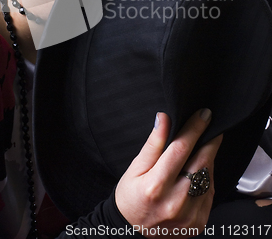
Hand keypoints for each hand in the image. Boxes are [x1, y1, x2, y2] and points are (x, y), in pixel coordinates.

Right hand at [115, 109, 222, 236]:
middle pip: (201, 163)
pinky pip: (210, 193)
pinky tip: (198, 172)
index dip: (194, 129)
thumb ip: (153, 143)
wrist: (131, 231)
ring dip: (208, 159)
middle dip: (209, 141)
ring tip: (201, 149)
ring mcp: (189, 215)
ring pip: (208, 177)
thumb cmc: (130, 197)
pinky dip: (207, 178)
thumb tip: (164, 119)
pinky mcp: (198, 223)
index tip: (203, 115)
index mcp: (155, 186)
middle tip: (212, 127)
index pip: (181, 149)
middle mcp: (175, 202)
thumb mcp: (135, 167)